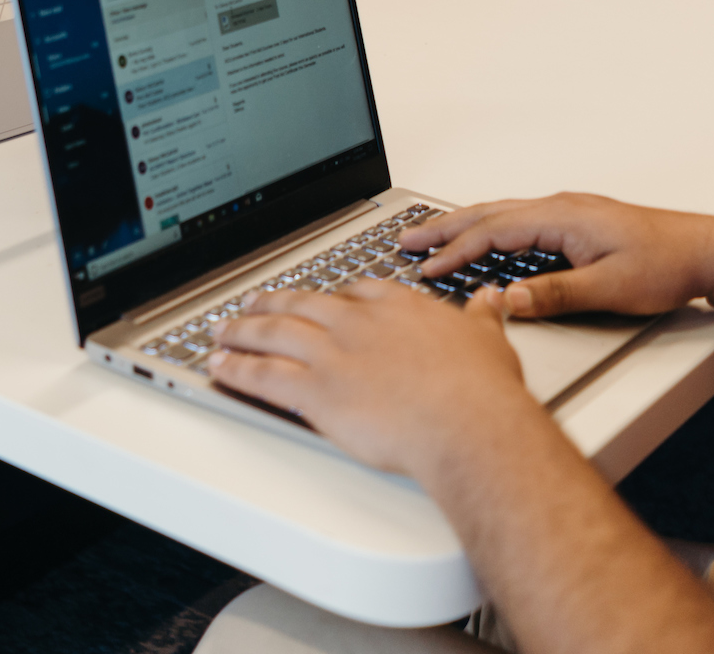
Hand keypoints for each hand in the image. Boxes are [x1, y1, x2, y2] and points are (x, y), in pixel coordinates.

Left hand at [208, 282, 533, 477]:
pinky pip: (264, 375)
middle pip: (301, 304)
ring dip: (241, 331)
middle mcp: (357, 323)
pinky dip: (237, 369)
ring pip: (273, 333)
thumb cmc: (480, 391)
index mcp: (396, 306)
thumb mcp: (489, 340)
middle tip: (252, 304)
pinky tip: (221, 367)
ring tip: (221, 330)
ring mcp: (332, 354)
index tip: (317, 299)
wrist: (466, 423)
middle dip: (271, 304)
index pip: (352, 291)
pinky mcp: (315, 391)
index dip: (327, 295)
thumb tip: (492, 302)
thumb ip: (482, 319)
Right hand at [405, 193, 713, 320]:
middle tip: (404, 239)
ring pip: (502, 214)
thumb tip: (509, 300)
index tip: (425, 269)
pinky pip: (519, 220)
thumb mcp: (610, 288)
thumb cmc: (666, 265)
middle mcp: (560, 207)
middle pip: (488, 213)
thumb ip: (556, 294)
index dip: (455, 252)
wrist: (707, 251)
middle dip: (443, 227)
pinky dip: (490, 228)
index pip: (493, 232)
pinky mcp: (577, 223)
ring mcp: (569, 212)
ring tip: (431, 236)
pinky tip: (484, 240)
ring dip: (464, 225)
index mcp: (561, 216)